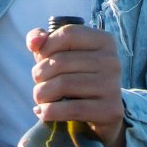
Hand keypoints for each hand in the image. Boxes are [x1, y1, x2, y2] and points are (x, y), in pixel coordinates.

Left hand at [26, 23, 126, 146]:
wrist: (100, 113)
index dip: (46, 47)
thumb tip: (33, 43)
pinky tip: (42, 112)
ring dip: (41, 93)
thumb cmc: (74, 76)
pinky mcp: (110, 110)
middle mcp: (112, 61)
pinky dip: (49, 111)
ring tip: (40, 97)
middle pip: (60, 61)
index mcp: (104, 40)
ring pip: (63, 85)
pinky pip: (71, 109)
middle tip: (39, 83)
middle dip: (39, 74)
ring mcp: (113, 86)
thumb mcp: (60, 53)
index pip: (67, 34)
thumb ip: (42, 40)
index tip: (40, 59)